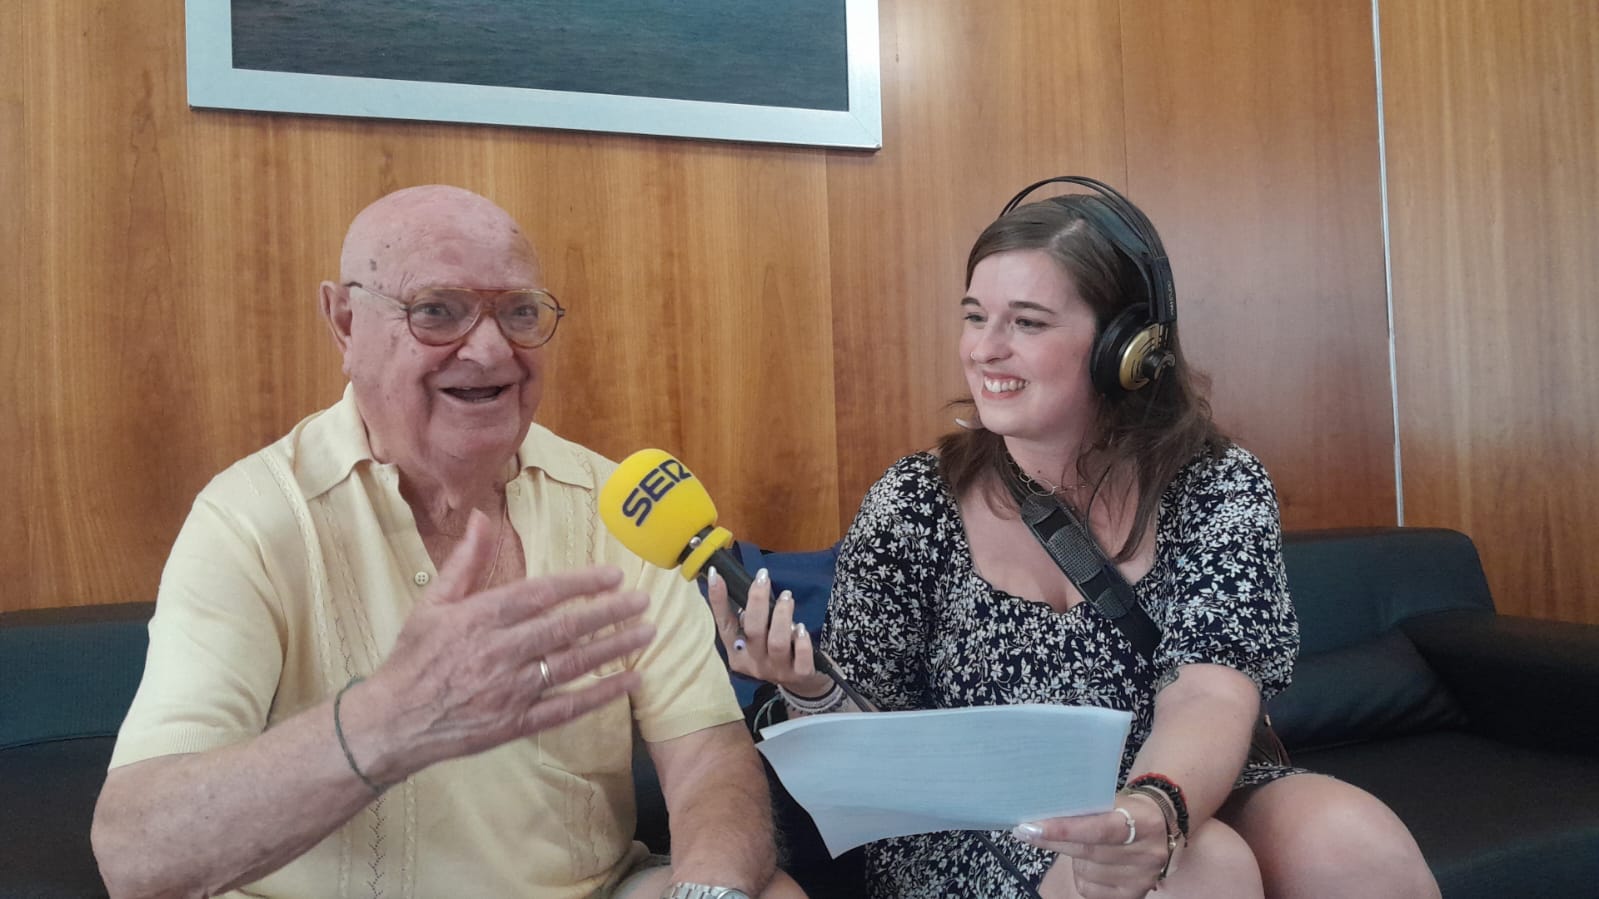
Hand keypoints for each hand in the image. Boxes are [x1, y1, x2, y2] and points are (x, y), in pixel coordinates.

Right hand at [353, 511, 656, 779]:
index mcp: (478, 619)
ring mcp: (510, 691)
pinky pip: (567, 708)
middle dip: (608, 613)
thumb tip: (481, 517)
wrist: (393, 722)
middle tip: (643, 601)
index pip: (539, 595)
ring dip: (613, 648)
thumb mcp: (433, 604)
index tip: (612, 576)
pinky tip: (630, 680)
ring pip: (571, 665)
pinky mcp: (516, 723)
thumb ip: (465, 561)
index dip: (579, 584)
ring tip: (646, 633)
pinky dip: (601, 694)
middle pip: (564, 629)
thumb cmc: (415, 658)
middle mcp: (498, 653)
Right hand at [705, 566, 831, 697]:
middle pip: (752, 630)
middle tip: (763, 578)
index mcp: (737, 652)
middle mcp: (754, 663)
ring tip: (787, 598)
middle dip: (757, 600)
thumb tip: (748, 585)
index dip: (718, 600)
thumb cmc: (775, 651)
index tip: (716, 574)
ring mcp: (777, 671)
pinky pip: (801, 657)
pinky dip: (801, 641)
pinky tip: (802, 629)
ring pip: (776, 642)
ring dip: (782, 616)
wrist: (801, 683)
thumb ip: (751, 618)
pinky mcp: (799, 675)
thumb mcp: (758, 637)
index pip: (724, 624)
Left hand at [1016, 796, 1171, 898]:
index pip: (1099, 828)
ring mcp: (1142, 879)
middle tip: (1028, 831)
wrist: (1158, 828)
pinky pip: (1089, 889)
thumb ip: (1085, 808)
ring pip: (1085, 872)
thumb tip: (1041, 816)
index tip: (1032, 827)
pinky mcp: (1133, 895)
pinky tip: (1091, 863)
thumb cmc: (1126, 810)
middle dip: (1054, 841)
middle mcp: (1148, 854)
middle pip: (1088, 852)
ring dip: (1073, 859)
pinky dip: (1081, 876)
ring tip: (1084, 845)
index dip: (1064, 829)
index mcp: (1145, 822)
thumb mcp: (1114, 801)